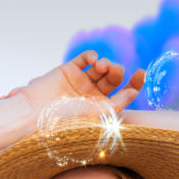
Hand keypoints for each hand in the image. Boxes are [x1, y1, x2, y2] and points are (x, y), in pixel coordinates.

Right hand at [0, 50, 144, 119]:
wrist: (36, 116)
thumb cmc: (66, 122)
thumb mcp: (97, 116)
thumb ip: (117, 104)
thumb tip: (135, 91)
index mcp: (100, 110)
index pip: (123, 94)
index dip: (134, 83)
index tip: (141, 73)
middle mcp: (91, 96)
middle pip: (113, 79)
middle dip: (117, 71)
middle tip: (111, 70)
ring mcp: (80, 83)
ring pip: (101, 67)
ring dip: (106, 63)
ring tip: (101, 66)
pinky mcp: (69, 70)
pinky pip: (85, 59)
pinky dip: (92, 56)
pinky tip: (94, 60)